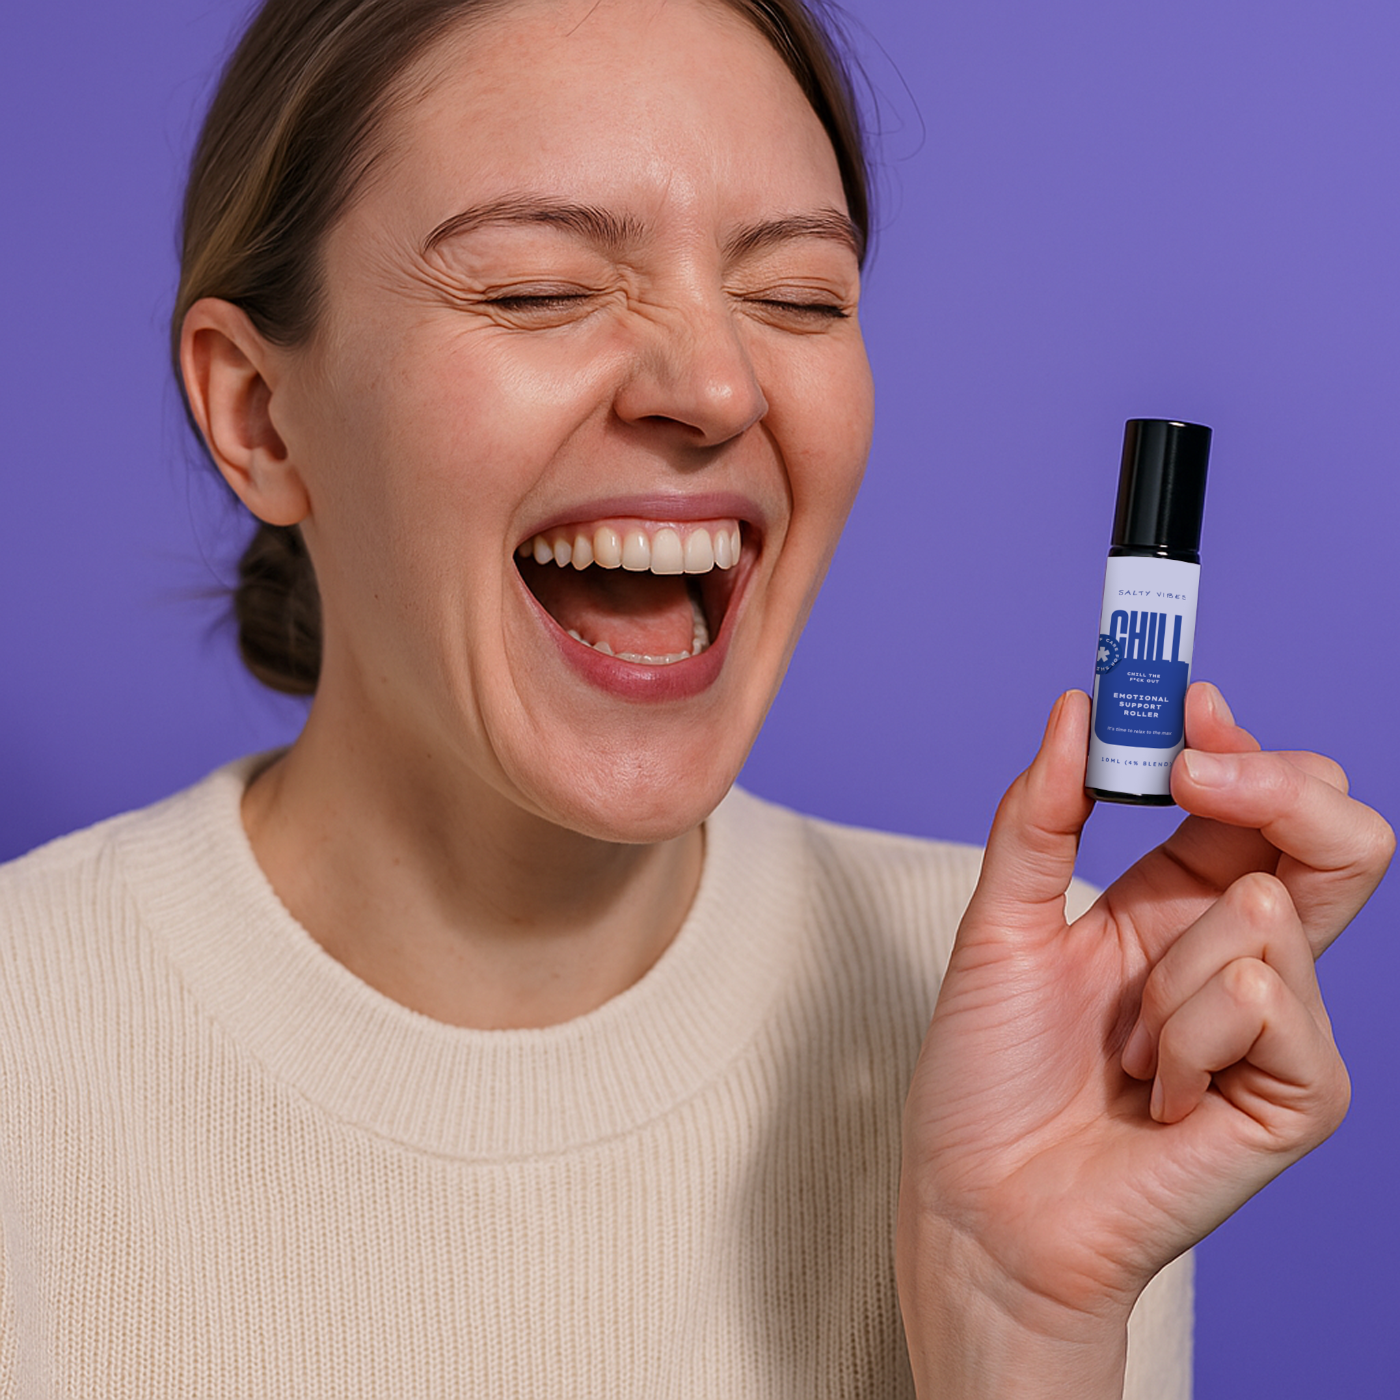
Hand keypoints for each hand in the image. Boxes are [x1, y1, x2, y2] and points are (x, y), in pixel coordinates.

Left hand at [896, 683, 1393, 1396]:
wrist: (980, 1204)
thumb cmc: (987, 1073)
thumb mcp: (1001, 921)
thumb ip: (1044, 814)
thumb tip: (1077, 705)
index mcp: (1178, 902)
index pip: (1258, 800)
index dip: (1237, 744)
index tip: (1187, 704)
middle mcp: (1242, 952)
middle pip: (1337, 836)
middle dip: (1274, 783)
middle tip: (1190, 779)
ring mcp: (1281, 1024)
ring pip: (1269, 911)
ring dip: (1162, 974)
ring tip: (1123, 1046)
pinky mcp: (1299, 1093)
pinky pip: (1263, 999)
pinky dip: (1182, 1038)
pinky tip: (1156, 1094)